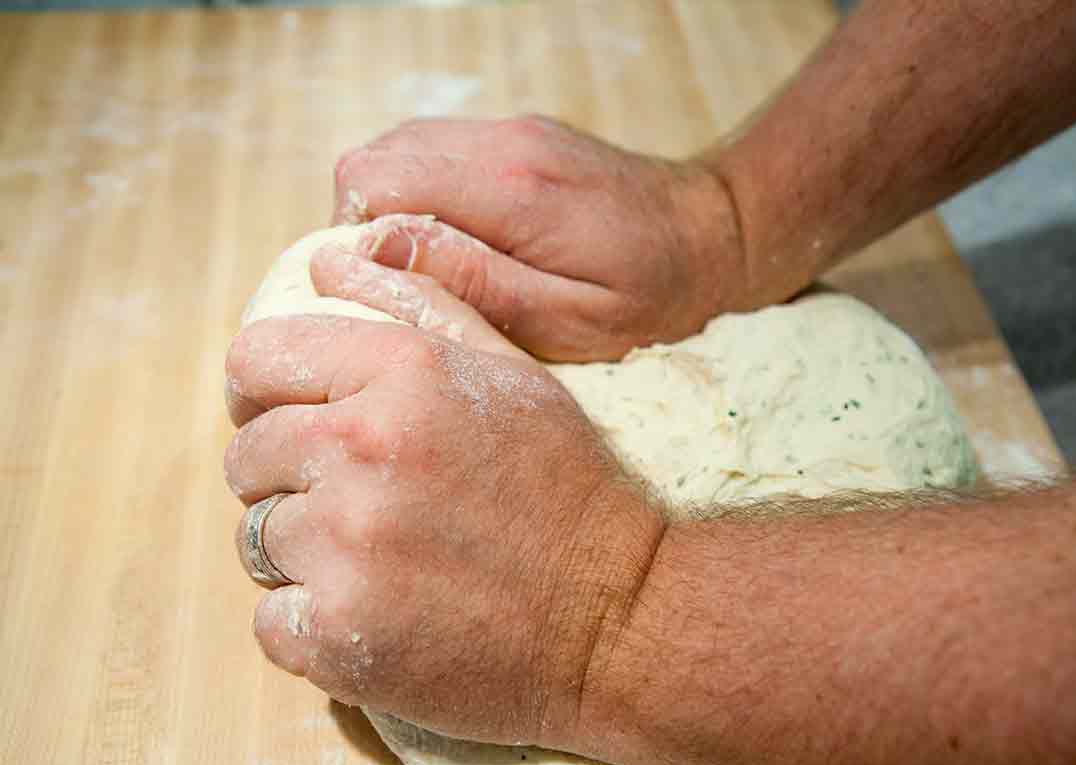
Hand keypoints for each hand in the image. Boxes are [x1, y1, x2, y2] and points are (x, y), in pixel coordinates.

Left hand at [223, 273, 665, 748]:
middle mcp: (364, 448)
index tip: (284, 418)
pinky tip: (378, 616)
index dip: (261, 391)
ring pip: (256, 540)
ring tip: (381, 563)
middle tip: (357, 504)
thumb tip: (328, 259)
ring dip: (304, 554)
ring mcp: (346, 546)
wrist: (620, 616)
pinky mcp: (338, 634)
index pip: (256, 359)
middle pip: (248, 455)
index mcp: (403, 373)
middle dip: (289, 478)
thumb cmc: (568, 487)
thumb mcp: (513, 374)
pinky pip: (270, 620)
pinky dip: (310, 626)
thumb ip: (421, 305)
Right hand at [328, 115, 745, 361]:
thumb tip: (377, 249)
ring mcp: (513, 131)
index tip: (381, 289)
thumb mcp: (567, 318)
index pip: (374, 182)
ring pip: (398, 149)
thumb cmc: (653, 295)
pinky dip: (427, 194)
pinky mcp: (521, 136)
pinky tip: (464, 240)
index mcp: (511, 190)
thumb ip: (473, 282)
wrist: (717, 235)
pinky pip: (439, 151)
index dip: (354, 240)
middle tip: (404, 284)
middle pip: (372, 159)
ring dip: (394, 209)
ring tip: (435, 266)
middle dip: (365, 225)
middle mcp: (504, 142)